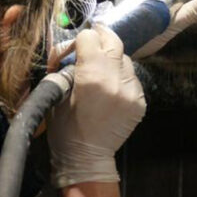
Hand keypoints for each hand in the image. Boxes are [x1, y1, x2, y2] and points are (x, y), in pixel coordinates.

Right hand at [47, 24, 145, 187]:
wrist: (86, 158)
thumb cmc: (64, 127)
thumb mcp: (55, 92)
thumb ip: (66, 66)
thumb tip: (73, 50)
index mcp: (91, 76)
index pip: (90, 37)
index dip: (79, 40)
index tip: (74, 48)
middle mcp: (116, 79)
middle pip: (113, 41)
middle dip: (101, 37)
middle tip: (93, 40)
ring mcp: (132, 91)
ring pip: (125, 59)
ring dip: (112, 59)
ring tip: (101, 71)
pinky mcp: (140, 101)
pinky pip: (132, 77)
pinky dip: (121, 77)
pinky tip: (110, 88)